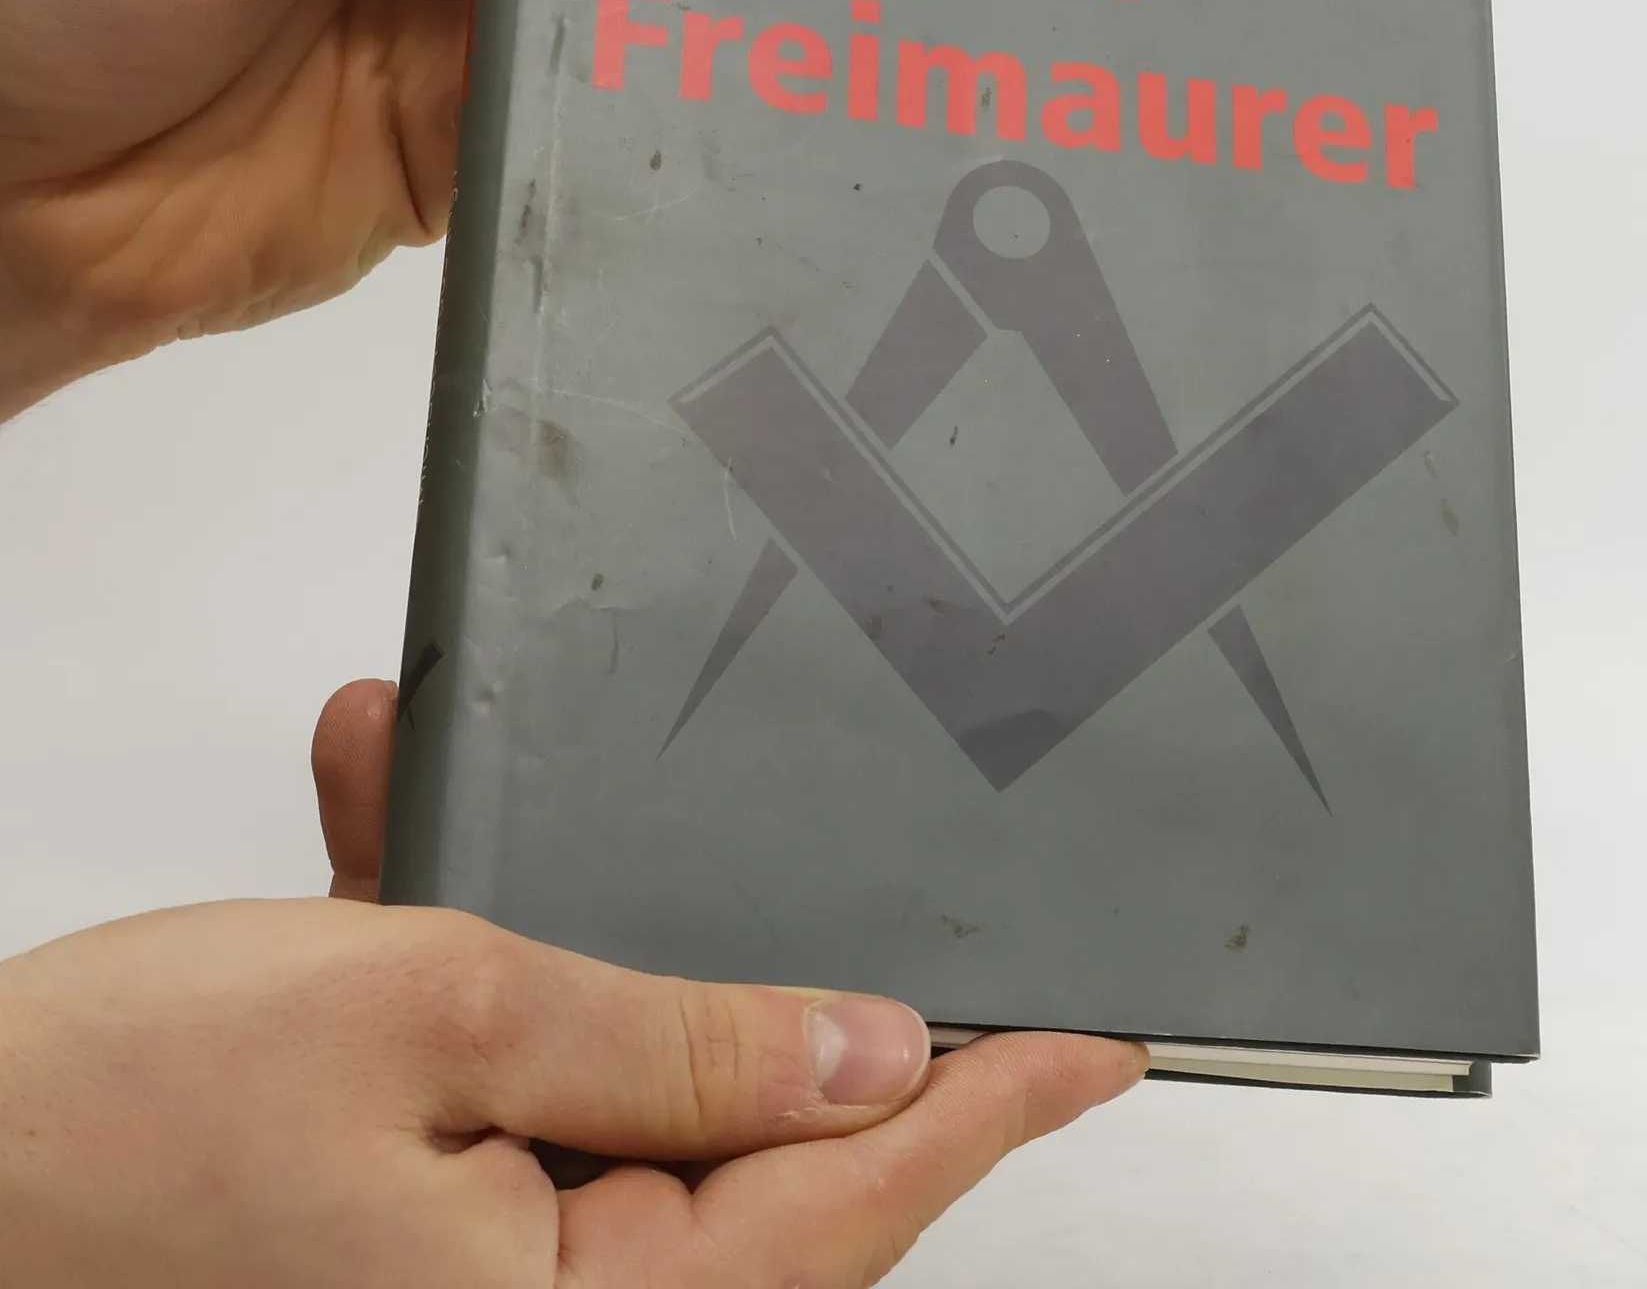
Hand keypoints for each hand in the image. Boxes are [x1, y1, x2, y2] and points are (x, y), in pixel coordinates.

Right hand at [0, 896, 1140, 1288]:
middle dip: (812, 1021)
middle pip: (768, 1164)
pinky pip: (520, 1086)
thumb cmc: (127, 1124)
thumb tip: (862, 1049)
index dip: (991, 1105)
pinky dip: (507, 974)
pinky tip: (425, 822)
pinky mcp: (423, 1221)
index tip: (1099, 1045)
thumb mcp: (437, 1020)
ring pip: (640, 1101)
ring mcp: (489, 1274)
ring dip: (617, 957)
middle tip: (909, 935)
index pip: (859, 1196)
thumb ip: (675, 1043)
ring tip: (613, 838)